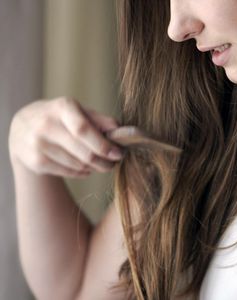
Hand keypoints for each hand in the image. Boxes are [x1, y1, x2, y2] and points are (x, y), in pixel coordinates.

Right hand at [8, 97, 123, 177]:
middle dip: (104, 161)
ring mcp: (38, 144)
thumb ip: (100, 120)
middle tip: (113, 164)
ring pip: (78, 165)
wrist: (22, 128)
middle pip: (83, 152)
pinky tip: (85, 167)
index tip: (118, 154)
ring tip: (99, 164)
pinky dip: (82, 172)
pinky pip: (68, 172)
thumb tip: (121, 131)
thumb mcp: (78, 111)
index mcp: (62, 107)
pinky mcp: (35, 161)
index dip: (103, 145)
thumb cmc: (59, 118)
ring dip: (94, 167)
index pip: (83, 130)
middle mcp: (46, 125)